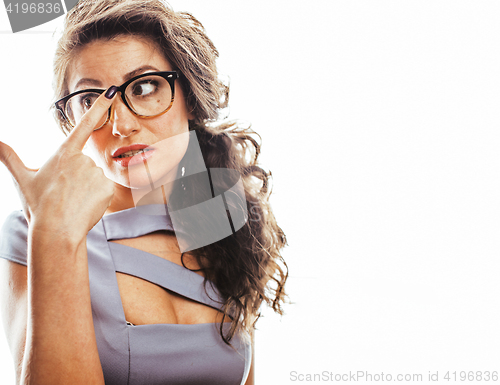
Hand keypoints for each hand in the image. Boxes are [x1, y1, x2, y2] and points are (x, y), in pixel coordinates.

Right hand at [0, 86, 118, 239]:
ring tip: (75, 202)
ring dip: (87, 189)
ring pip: (95, 179)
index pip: (83, 125)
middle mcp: (82, 160)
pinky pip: (105, 190)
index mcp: (64, 154)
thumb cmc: (39, 205)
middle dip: (78, 180)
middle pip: (86, 166)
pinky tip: (86, 206)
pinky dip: (98, 198)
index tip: (111, 91)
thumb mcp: (23, 179)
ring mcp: (96, 173)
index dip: (98, 107)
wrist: (56, 230)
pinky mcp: (107, 187)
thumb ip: (9, 157)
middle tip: (66, 195)